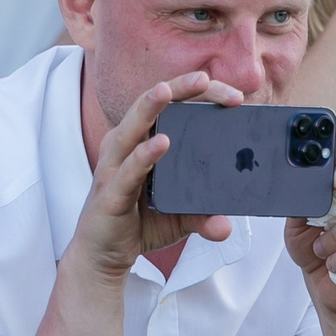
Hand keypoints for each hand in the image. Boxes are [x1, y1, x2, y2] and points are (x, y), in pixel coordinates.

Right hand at [67, 73, 242, 286]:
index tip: (233, 96)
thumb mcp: (179, 219)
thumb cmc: (137, 224)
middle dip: (178, 88)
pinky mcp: (110, 193)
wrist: (102, 257)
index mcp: (143, 143)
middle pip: (150, 106)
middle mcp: (126, 148)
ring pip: (130, 129)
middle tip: (205, 78)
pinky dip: (144, 155)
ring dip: (149, 108)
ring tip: (167, 91)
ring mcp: (114, 169)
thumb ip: (203, 216)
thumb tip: (228, 226)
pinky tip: (161, 142)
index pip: (170, 108)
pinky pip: (127, 171)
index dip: (197, 96)